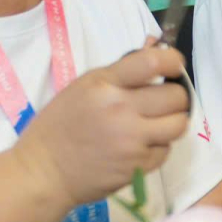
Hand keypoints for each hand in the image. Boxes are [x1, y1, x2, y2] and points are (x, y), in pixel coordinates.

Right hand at [12, 38, 187, 210]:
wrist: (42, 173)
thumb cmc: (58, 125)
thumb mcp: (82, 87)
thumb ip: (120, 72)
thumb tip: (156, 48)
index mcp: (104, 85)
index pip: (152, 62)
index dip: (173, 61)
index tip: (174, 65)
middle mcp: (121, 111)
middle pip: (175, 96)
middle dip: (174, 96)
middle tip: (163, 100)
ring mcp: (131, 141)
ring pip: (178, 125)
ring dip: (172, 121)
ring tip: (156, 123)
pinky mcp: (136, 167)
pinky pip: (165, 151)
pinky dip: (158, 146)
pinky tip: (141, 145)